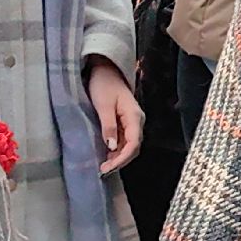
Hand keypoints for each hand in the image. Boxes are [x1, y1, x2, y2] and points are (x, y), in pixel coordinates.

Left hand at [87, 58, 143, 172]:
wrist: (106, 71)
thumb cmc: (104, 85)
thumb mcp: (103, 105)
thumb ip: (109, 126)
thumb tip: (112, 147)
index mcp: (134, 116)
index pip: (134, 143)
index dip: (122, 158)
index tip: (107, 167)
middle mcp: (137, 121)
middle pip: (134, 147)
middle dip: (120, 160)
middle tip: (103, 170)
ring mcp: (132, 122)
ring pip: (130, 145)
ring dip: (119, 157)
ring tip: (104, 166)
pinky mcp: (126, 122)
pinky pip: (125, 140)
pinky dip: (117, 150)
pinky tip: (107, 155)